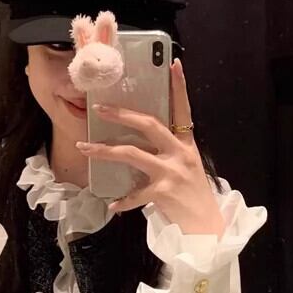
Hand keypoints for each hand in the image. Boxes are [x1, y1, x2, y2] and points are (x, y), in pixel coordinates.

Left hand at [76, 59, 224, 235]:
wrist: (208, 228)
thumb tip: (141, 145)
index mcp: (187, 145)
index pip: (183, 109)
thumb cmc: (194, 197)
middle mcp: (180, 154)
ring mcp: (172, 172)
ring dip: (105, 150)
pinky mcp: (164, 192)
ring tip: (84, 148)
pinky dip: (122, 201)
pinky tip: (112, 206)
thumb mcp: (187, 168)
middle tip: (99, 108)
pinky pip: (135, 194)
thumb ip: (168, 153)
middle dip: (122, 115)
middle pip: (149, 125)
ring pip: (132, 153)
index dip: (179, 86)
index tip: (173, 64)